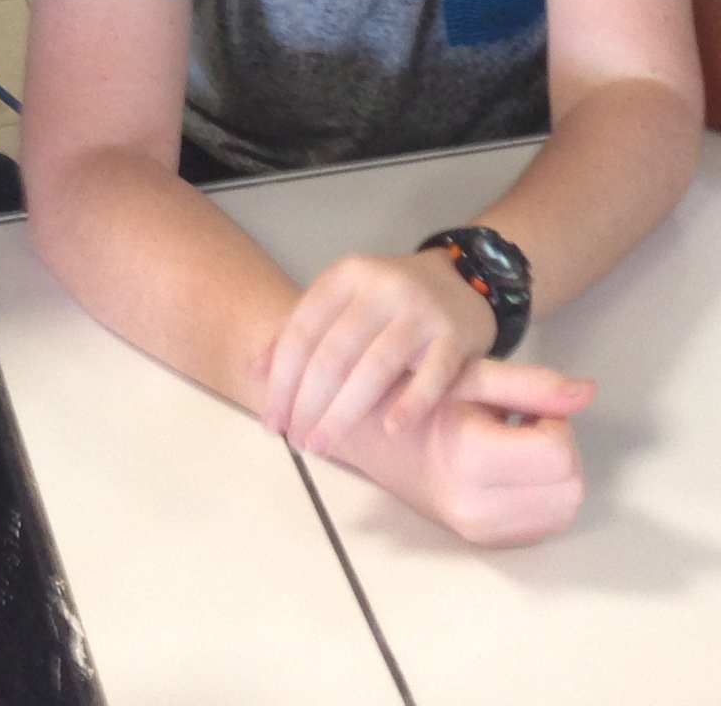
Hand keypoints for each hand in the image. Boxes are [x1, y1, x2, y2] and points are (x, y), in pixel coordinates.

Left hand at [261, 246, 494, 459]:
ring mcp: (423, 310)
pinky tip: (390, 430)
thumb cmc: (392, 303)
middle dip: (309, 404)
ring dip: (344, 413)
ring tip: (324, 444)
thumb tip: (256, 371)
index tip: (273, 422)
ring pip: (376, 367)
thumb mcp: (345, 302)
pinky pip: (432, 374)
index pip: (303, 331)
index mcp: (348, 276)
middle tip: (298, 441)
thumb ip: (304, 332)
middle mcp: (384, 286)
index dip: (282, 381)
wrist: (465, 280)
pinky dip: (411, 403)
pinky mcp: (457, 334)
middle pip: (335, 353)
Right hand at [336, 357, 595, 548]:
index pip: (557, 454)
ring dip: (554, 476)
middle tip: (523, 426)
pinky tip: (511, 472)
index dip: (554, 422)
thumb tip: (589, 391)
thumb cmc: (423, 396)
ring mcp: (478, 532)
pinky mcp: (484, 543)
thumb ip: (534, 384)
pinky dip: (543, 496)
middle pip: (570, 487)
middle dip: (560, 450)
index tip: (525, 410)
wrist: (377, 438)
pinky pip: (545, 524)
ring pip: (564, 510)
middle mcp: (474, 507)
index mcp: (468, 458)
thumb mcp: (475, 376)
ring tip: (516, 448)